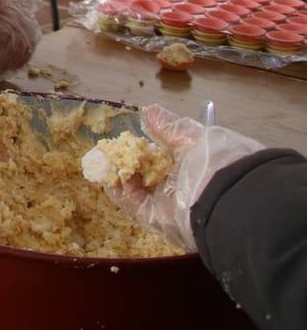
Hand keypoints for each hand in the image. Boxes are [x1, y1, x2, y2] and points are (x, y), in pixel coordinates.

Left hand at [0, 0, 42, 81]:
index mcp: (6, 20)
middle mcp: (20, 27)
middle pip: (11, 51)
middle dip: (0, 65)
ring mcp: (30, 31)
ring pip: (22, 54)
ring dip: (11, 67)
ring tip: (0, 75)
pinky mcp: (36, 35)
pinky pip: (30, 52)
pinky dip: (21, 63)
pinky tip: (13, 70)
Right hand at [98, 105, 264, 250]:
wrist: (224, 198)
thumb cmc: (211, 161)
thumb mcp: (191, 137)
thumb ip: (169, 127)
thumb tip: (150, 111)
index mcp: (192, 167)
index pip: (165, 157)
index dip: (146, 147)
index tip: (130, 137)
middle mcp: (180, 186)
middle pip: (148, 174)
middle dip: (129, 161)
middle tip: (113, 148)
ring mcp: (167, 204)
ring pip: (137, 189)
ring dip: (120, 174)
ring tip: (106, 158)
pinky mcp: (156, 218)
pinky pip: (133, 204)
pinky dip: (119, 190)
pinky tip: (110, 173)